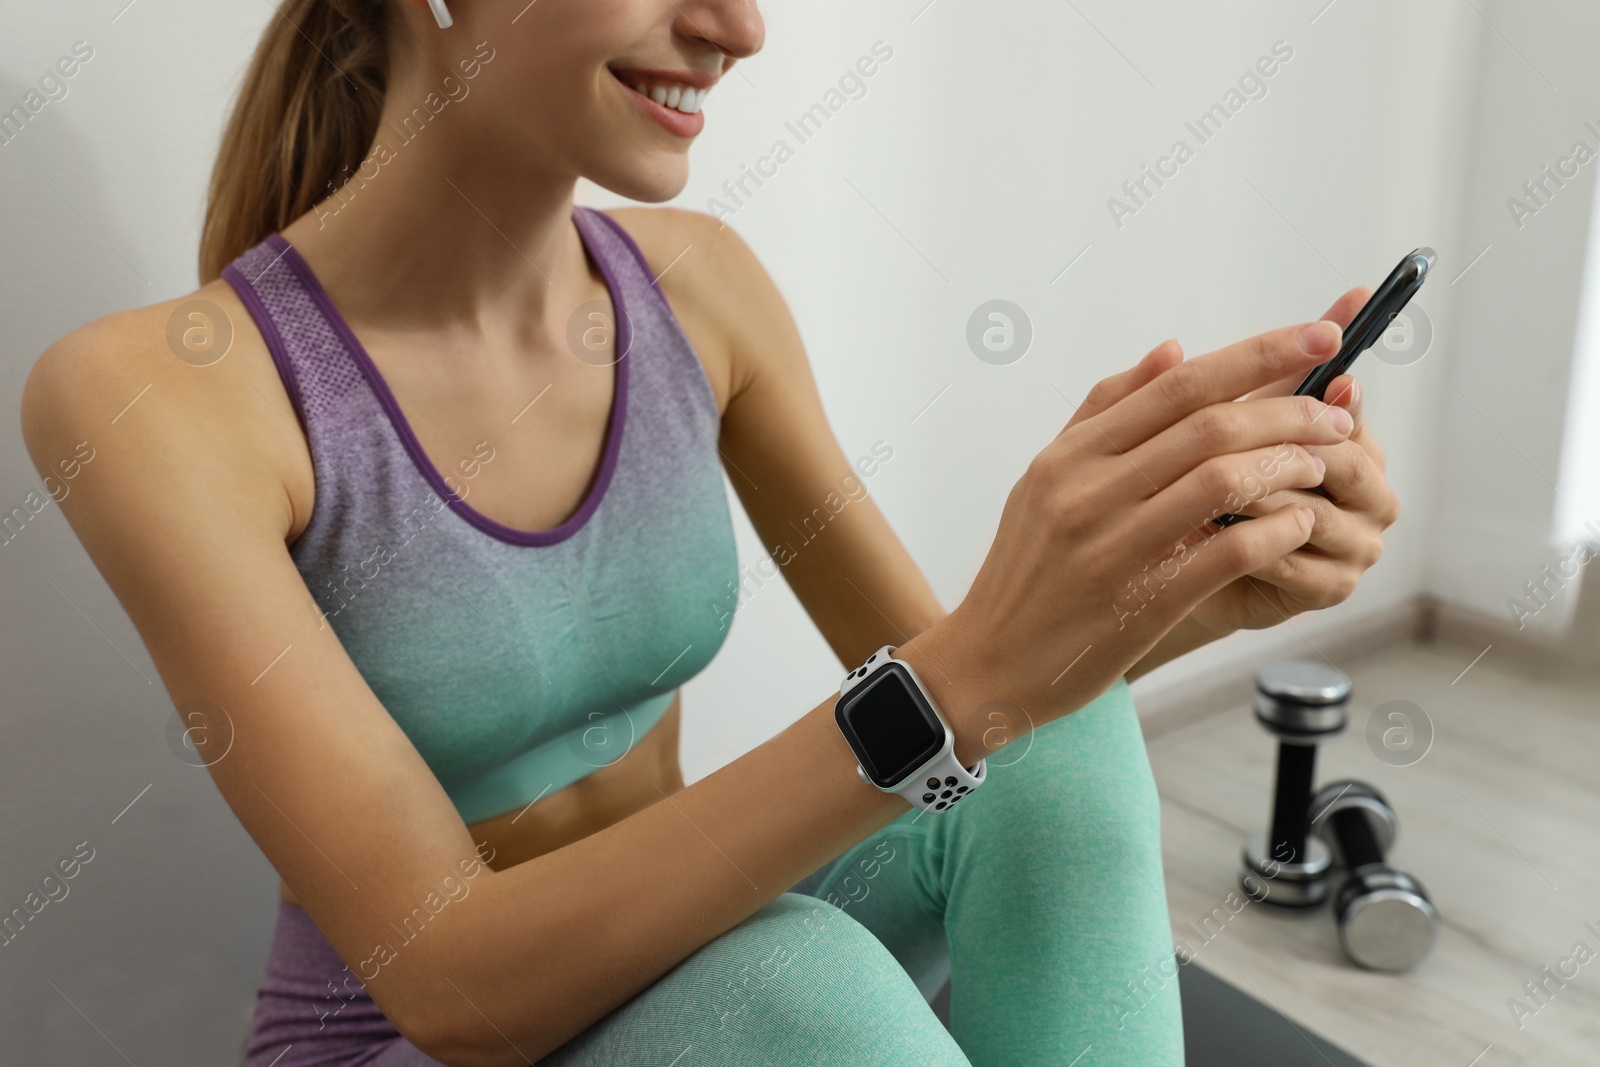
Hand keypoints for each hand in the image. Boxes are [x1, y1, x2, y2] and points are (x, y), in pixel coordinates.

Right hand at [901, 318, 1356, 763]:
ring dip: (1288, 465)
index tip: (1320, 338)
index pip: (1177, 384)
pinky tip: (1298, 525)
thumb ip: (1106, 412)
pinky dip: (1275, 531)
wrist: (987, 662)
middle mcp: (1087, 492)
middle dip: (1291, 409)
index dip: (1258, 354)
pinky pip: (1226, 551)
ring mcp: (1112, 547)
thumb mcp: (1045, 480)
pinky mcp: (1140, 602)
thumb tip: (1172, 350)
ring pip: (1222, 480)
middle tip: (1337, 414)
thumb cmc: (1025, 571)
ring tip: (1322, 466)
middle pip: (1209, 424)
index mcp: (1070, 456)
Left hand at [1184, 286, 1400, 634]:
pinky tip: (1214, 537)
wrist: (1169, 567)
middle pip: (1342, 458)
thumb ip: (1270, 365)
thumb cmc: (1195, 483)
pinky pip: (1300, 563)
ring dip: (1261, 499)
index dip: (1333, 378)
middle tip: (1231, 443)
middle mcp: (1367, 490)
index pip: (1348, 402)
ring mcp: (1356, 542)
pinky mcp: (1331, 587)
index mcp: (1349, 439)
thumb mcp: (1217, 417)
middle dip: (1284, 448)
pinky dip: (1256, 548)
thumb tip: (1346, 296)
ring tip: (1209, 493)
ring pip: (1317, 511)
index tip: (1327, 352)